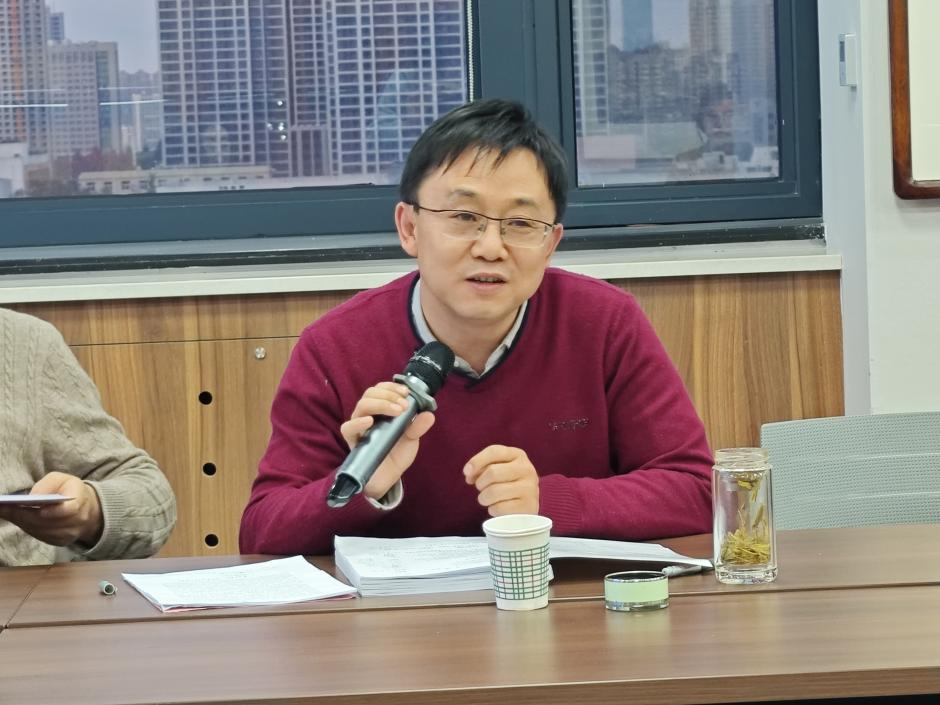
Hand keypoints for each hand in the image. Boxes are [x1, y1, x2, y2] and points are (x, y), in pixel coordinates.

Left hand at [0, 472, 102, 546]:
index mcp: (81, 501)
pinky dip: (26, 526)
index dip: (53, 511)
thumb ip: (48, 484)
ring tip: (4, 511)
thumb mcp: (62, 479)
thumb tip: (33, 497)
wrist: (87, 508)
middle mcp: (78, 521)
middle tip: (3, 507)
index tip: (35, 507)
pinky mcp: (60, 542)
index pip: (69, 510)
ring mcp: (69, 534)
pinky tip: (15, 518)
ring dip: (22, 521)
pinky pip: (40, 536)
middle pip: (48, 522)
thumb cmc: (70, 490)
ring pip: (41, 530)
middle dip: (24, 515)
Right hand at [339, 381, 434, 500]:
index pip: (380, 389)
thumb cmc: (396, 454)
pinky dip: (358, 422)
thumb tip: (429, 414)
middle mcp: (367, 415)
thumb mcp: (411, 439)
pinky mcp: (353, 442)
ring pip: (361, 406)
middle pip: (370, 394)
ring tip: (396, 411)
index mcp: (380, 411)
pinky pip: (348, 428)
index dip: (392, 387)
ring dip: (380, 404)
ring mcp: (359, 428)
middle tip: (403, 405)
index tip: (406, 392)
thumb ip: (418, 426)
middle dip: (388, 395)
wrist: (388, 478)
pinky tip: (370, 421)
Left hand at [463, 445, 539, 516]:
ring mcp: (530, 488)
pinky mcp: (528, 506)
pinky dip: (492, 510)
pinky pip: (499, 508)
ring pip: (493, 492)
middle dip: (480, 483)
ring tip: (487, 499)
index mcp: (518, 455)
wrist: (526, 505)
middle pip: (492, 472)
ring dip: (483, 498)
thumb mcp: (497, 467)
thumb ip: (482, 466)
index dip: (476, 461)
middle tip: (481, 488)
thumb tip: (468, 472)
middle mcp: (527, 469)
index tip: (466, 473)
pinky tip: (497, 508)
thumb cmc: (506, 483)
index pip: (494, 451)